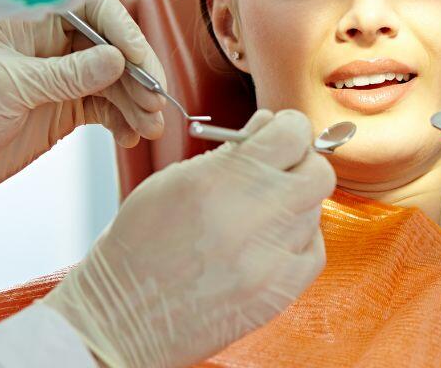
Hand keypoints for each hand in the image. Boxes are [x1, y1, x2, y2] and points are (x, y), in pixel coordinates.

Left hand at [0, 0, 167, 224]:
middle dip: (138, 73)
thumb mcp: (8, 89)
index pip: (93, 14)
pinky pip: (105, 110)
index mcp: (31, 27)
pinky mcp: (62, 114)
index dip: (124, 33)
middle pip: (112, 49)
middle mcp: (50, 50)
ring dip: (137, 102)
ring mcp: (58, 83)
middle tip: (156, 101)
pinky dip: (123, 122)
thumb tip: (118, 59)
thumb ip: (66, 74)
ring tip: (151, 126)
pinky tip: (132, 136)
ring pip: (114, 83)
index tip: (140, 63)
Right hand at [43, 109, 334, 367]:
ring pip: (314, 211)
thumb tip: (269, 125)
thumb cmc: (141, 243)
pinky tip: (270, 241)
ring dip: (294, 203)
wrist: (123, 316)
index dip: (289, 127)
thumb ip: (230, 152)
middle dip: (302, 163)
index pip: (292, 134)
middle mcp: (252, 218)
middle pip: (317, 172)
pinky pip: (313, 251)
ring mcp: (270, 260)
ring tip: (260, 212)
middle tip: (280, 169)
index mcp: (221, 181)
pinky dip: (299, 241)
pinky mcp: (278, 293)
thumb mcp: (175, 180)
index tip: (281, 132)